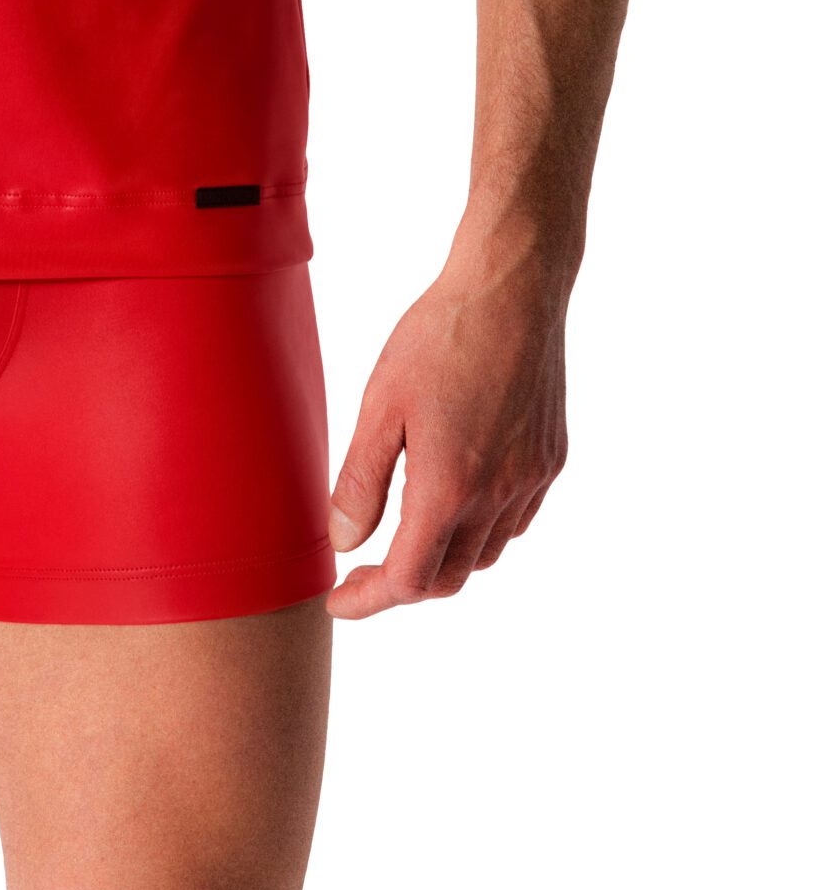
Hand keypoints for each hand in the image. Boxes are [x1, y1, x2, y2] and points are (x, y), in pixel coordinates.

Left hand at [325, 246, 569, 617]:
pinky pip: (516, 520)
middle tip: (361, 571)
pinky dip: (481, 530)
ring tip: (404, 536)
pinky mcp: (551, 458)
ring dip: (444, 559)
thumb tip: (344, 543)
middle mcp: (499, 495)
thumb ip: (361, 481)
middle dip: (403, 584)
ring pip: (486, 553)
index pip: (410, 579)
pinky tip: (456, 502)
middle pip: (450, 577)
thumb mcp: (381, 405)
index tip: (338, 599)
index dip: (370, 600)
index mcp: (450, 487)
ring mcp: (532, 479)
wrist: (513, 289)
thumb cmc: (439, 338)